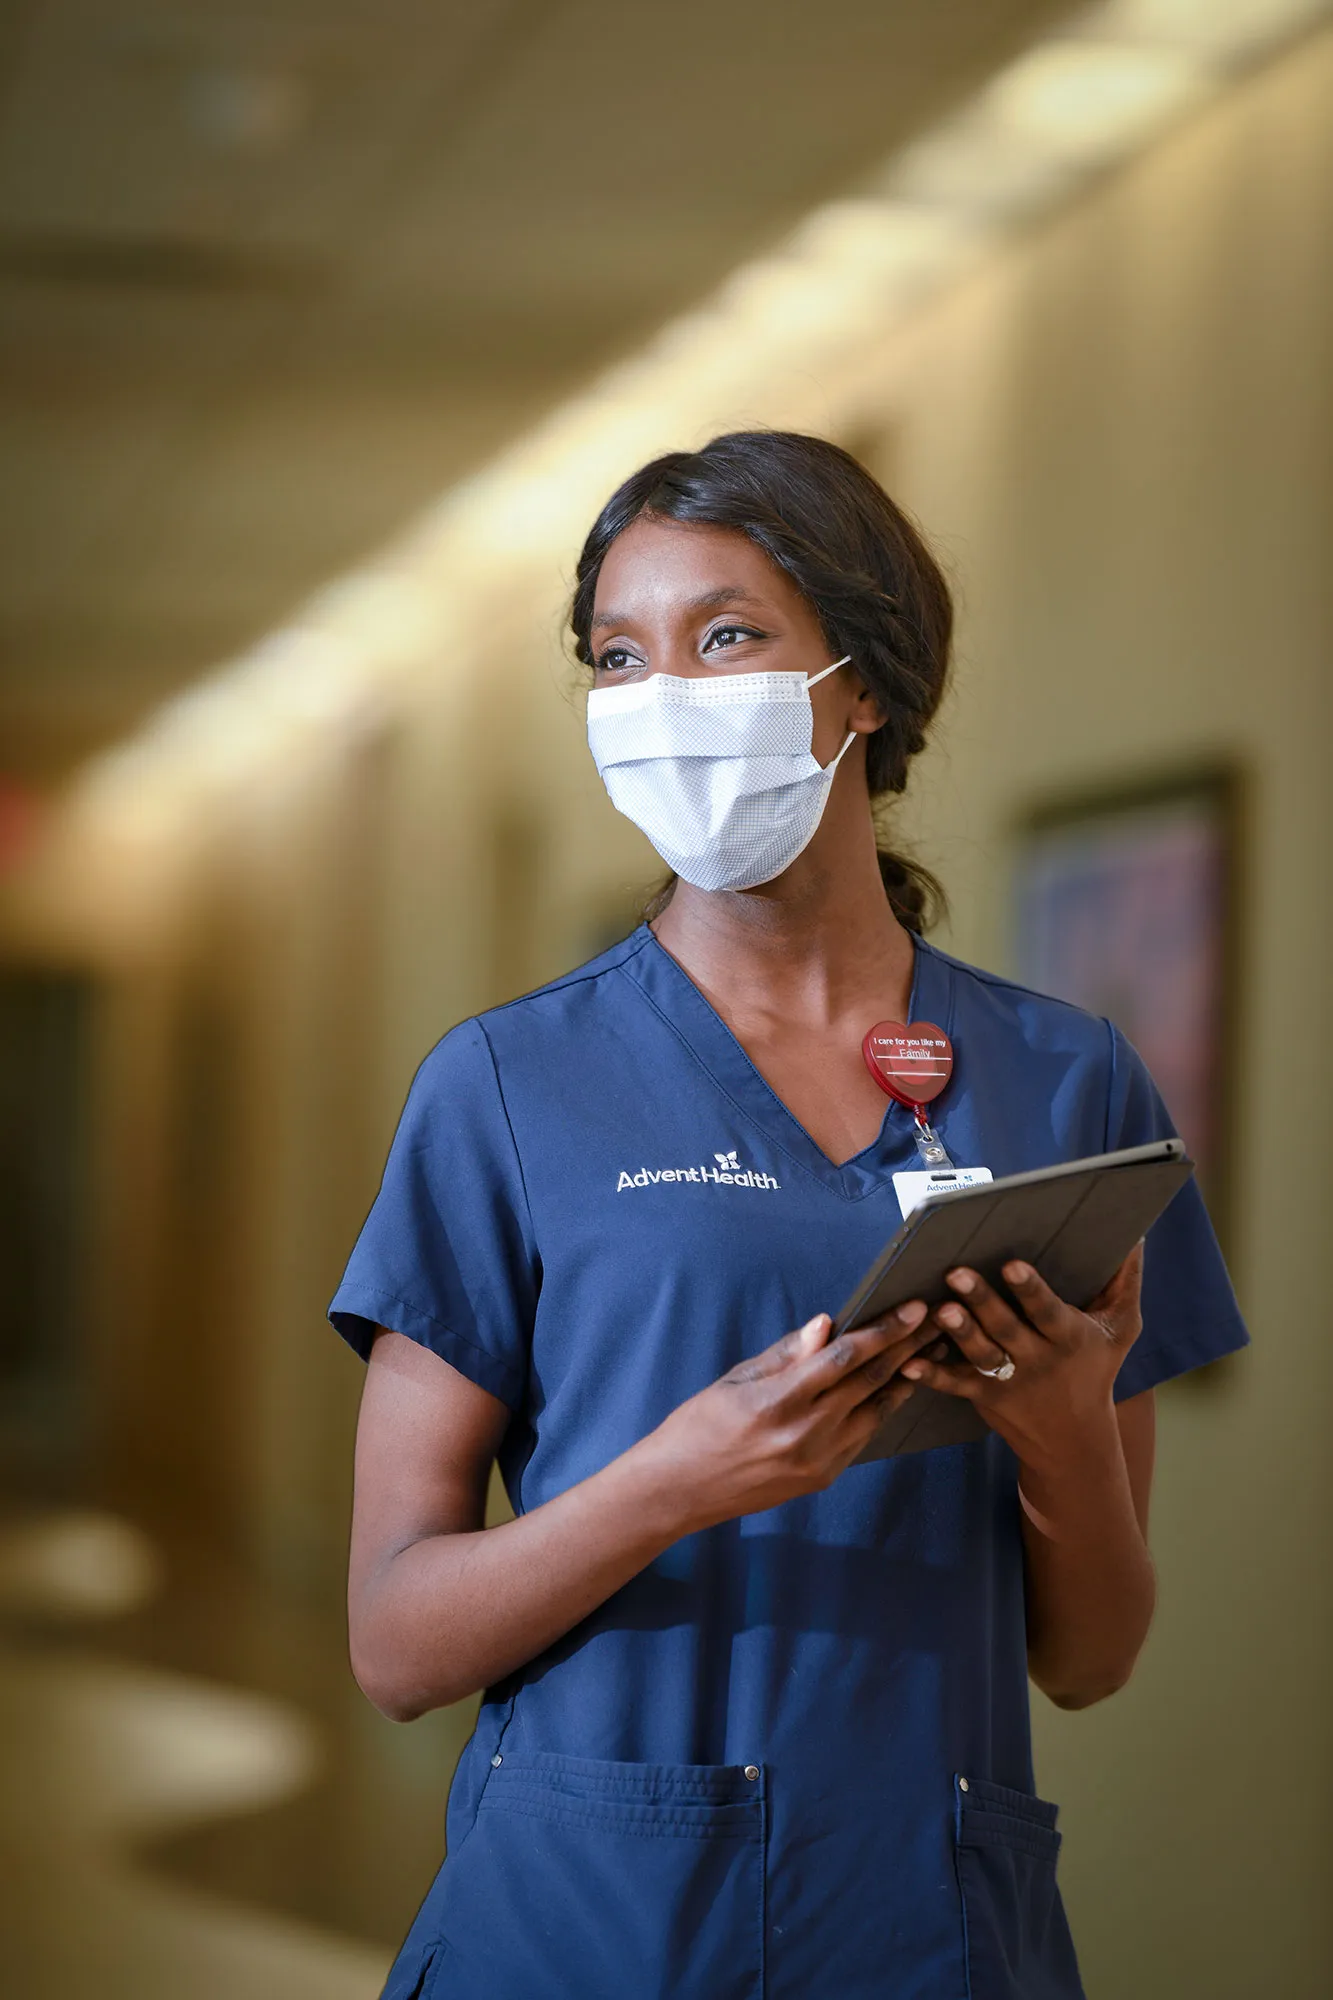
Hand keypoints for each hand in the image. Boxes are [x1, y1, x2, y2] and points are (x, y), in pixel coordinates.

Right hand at [640, 1303, 930, 1531]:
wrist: (679, 1490)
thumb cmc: (699, 1426)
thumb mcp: (736, 1379)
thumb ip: (786, 1353)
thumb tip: (827, 1324)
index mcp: (779, 1401)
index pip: (844, 1357)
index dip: (883, 1331)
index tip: (912, 1308)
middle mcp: (805, 1434)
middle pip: (870, 1382)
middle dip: (907, 1348)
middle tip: (937, 1321)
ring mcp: (818, 1460)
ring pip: (875, 1411)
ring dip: (905, 1379)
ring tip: (930, 1351)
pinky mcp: (822, 1478)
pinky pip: (861, 1436)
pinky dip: (880, 1409)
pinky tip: (895, 1388)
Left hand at [899, 1246, 1144, 1476]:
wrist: (1074, 1439)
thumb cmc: (1097, 1368)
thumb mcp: (1119, 1329)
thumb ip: (1125, 1281)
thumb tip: (1135, 1233)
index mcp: (1069, 1338)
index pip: (1049, 1312)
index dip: (1031, 1290)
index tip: (1012, 1265)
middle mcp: (1037, 1359)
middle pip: (1007, 1328)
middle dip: (982, 1301)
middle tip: (957, 1273)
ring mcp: (1008, 1380)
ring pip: (979, 1354)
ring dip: (958, 1333)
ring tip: (938, 1309)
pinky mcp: (983, 1395)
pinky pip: (954, 1385)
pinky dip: (931, 1376)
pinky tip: (908, 1362)